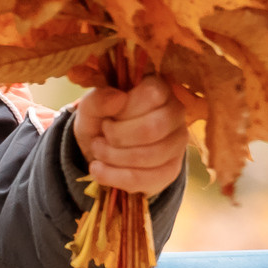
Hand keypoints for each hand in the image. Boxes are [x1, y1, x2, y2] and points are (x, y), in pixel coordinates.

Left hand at [74, 75, 188, 193]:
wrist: (100, 150)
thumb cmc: (100, 120)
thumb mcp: (89, 108)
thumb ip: (98, 99)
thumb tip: (118, 98)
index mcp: (159, 89)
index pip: (151, 95)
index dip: (123, 110)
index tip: (108, 117)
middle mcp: (175, 113)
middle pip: (152, 128)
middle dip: (116, 137)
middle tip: (100, 138)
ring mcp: (177, 142)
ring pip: (149, 155)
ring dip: (113, 157)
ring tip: (98, 151)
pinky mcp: (171, 169)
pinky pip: (146, 178)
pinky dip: (114, 177)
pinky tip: (99, 170)